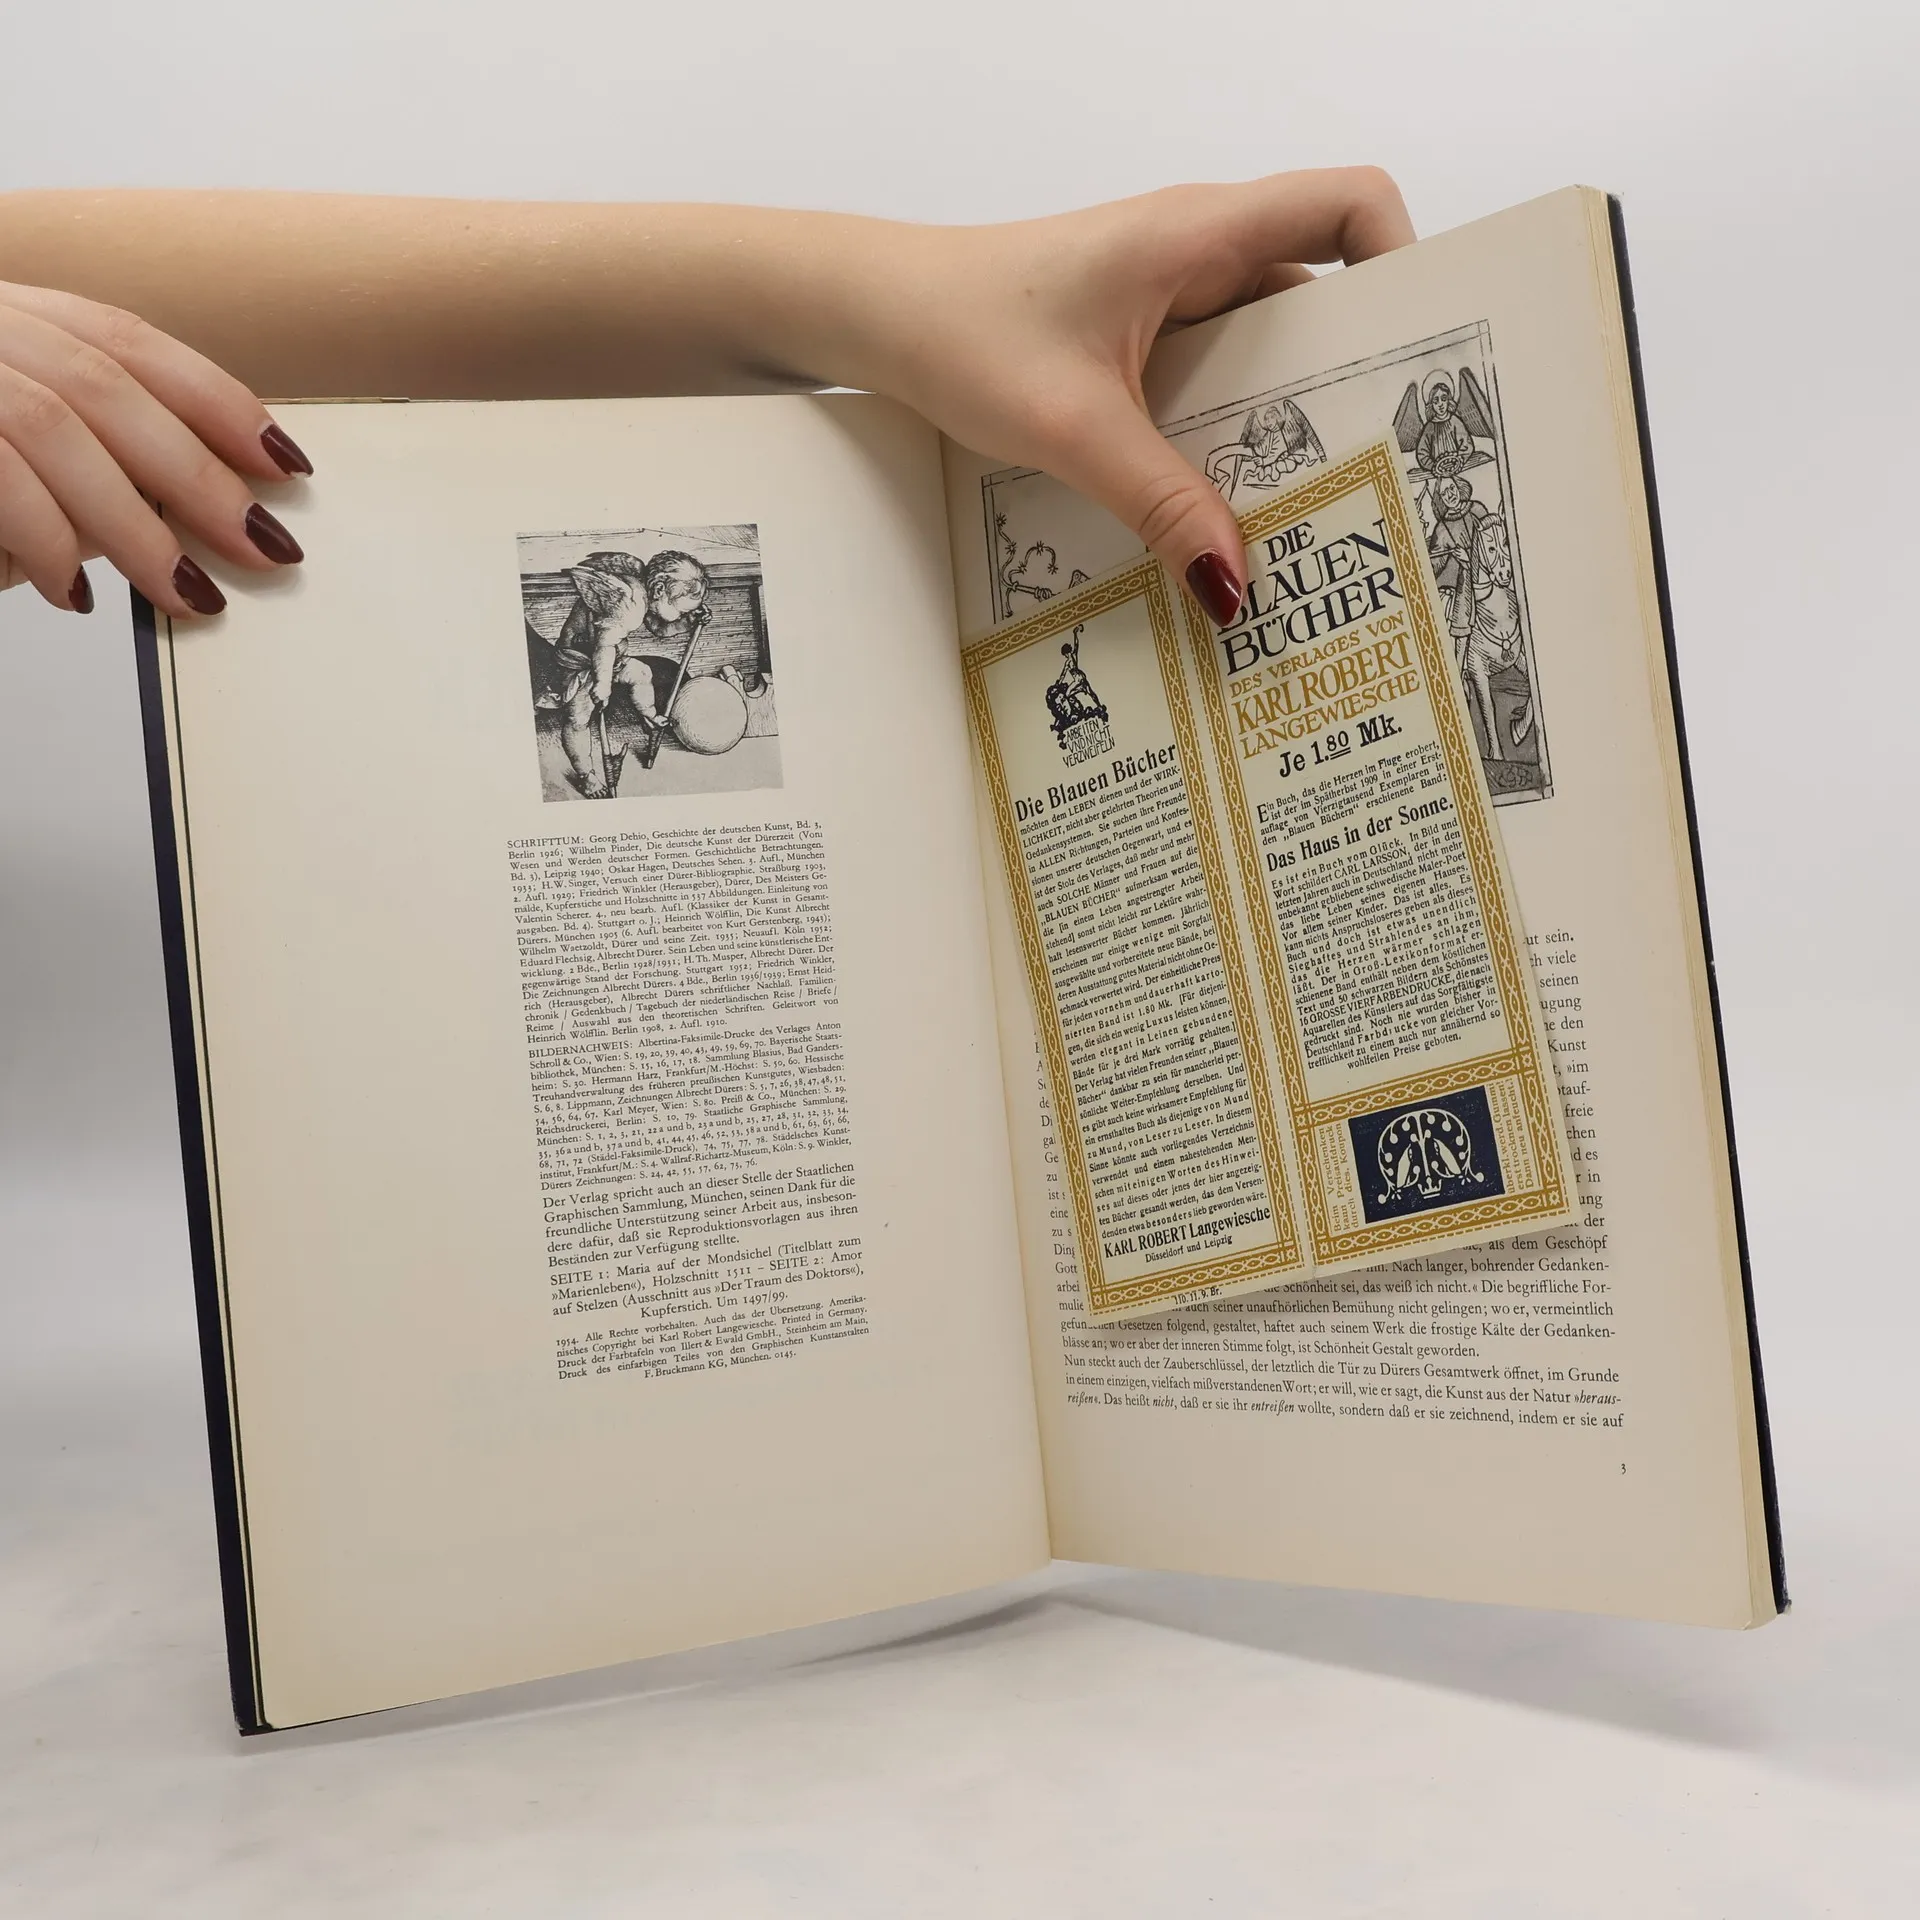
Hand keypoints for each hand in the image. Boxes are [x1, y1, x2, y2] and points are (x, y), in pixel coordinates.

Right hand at [0, 281, 311, 618]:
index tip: (287, 462)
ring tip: (188, 595)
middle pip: (106, 388)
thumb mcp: (8, 413)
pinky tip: (75, 589)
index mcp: (1, 310)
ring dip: (135, 525)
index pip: (128, 341)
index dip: (216, 398)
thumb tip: (189, 510)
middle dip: (199, 475)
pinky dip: (43, 535)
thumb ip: (80, 444)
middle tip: (264, 550)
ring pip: (56, 429)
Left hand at [841, 168, 1412, 624]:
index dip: (1404, 260)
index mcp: (1199, 235)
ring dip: (1284, 417)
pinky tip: (1223, 501)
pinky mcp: (1136, 335)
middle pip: (1319, 296)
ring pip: (1262, 348)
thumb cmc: (958, 329)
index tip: (1419, 348)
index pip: (1349, 205)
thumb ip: (1161, 505)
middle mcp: (1196, 253)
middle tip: (1380, 464)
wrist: (872, 312)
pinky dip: (1226, 430)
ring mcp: (1166, 294)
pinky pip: (1211, 375)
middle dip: (1354, 375)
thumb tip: (1236, 584)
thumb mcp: (1072, 430)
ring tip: (1309, 503)